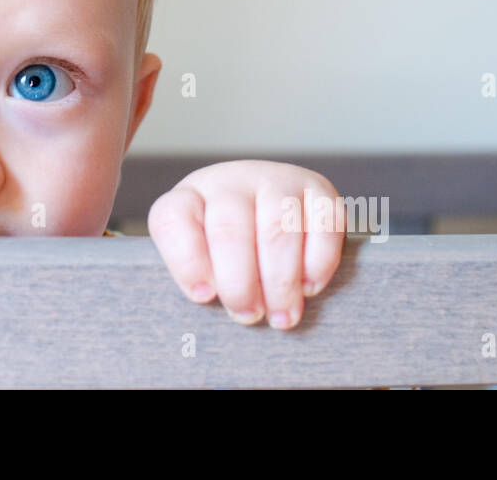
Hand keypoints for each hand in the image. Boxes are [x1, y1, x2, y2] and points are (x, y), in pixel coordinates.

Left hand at [147, 160, 344, 328]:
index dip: (186, 262)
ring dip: (280, 281)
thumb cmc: (229, 248)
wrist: (271, 208)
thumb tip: (210, 304)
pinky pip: (323, 225)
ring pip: (277, 229)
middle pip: (229, 230)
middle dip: (240, 283)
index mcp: (190, 197)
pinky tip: (309, 287)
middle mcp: (231, 181)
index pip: (173, 219)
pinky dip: (317, 263)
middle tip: (249, 315)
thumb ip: (200, 278)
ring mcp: (276, 180)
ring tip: (281, 316)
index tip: (203, 297)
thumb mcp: (203, 256)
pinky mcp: (319, 188)